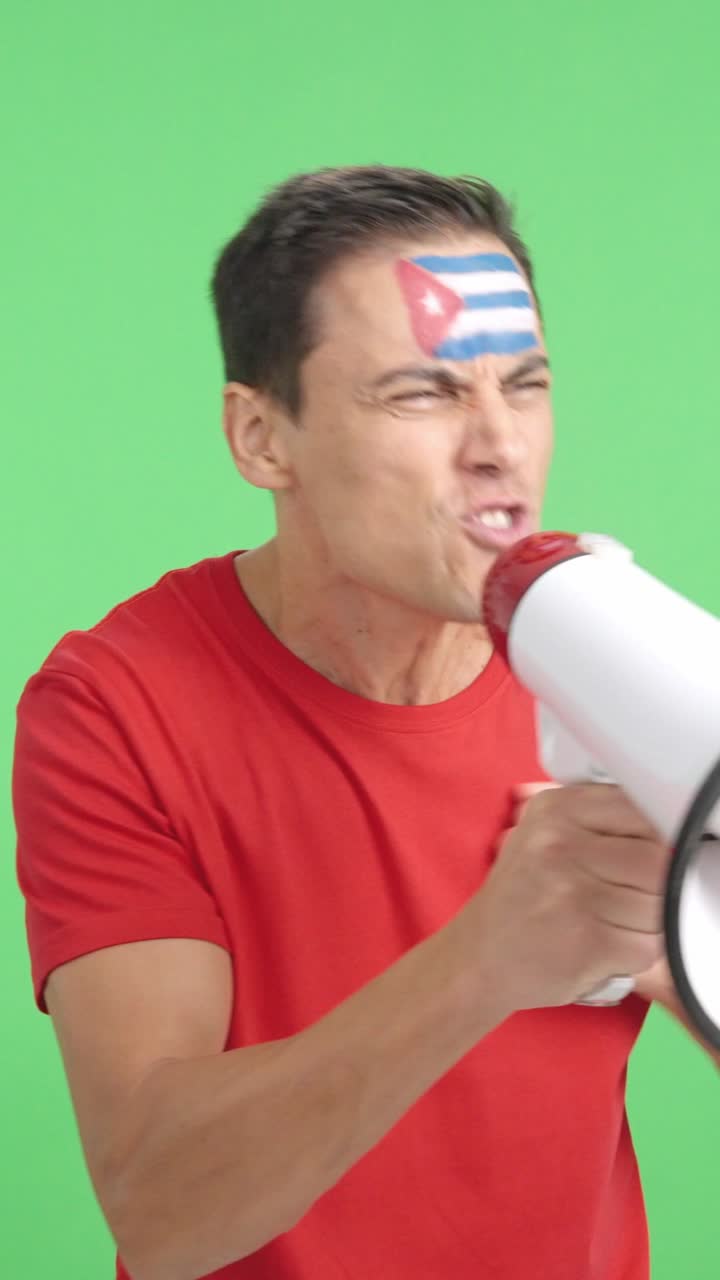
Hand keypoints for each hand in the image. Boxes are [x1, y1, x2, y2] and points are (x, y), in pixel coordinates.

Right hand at [466, 782, 671, 1012]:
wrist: (478, 958)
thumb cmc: (519, 898)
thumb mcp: (543, 835)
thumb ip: (596, 820)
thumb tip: (660, 821)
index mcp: (555, 809)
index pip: (642, 812)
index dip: (651, 841)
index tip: (638, 858)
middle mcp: (560, 844)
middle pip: (656, 861)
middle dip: (651, 886)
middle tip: (620, 898)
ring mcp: (573, 893)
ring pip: (656, 905)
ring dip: (643, 923)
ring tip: (607, 924)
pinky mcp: (587, 940)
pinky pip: (647, 945)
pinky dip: (633, 954)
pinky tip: (603, 948)